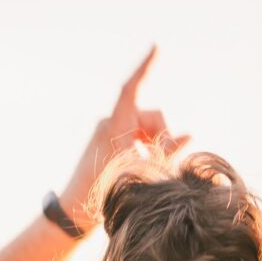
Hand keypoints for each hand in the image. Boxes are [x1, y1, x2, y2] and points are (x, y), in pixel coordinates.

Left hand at [59, 47, 189, 230]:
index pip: (130, 90)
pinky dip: (152, 151)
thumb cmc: (101, 195)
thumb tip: (189, 135)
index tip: (157, 47)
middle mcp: (111, 125)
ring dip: (159, 147)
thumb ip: (166, 153)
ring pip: (150, 130)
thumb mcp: (139, 173)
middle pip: (152, 117)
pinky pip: (142, 139)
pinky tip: (152, 168)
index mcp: (112, 127)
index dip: (144, 68)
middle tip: (165, 164)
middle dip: (165, 138)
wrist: (72, 214)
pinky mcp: (114, 146)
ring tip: (156, 171)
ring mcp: (113, 135)